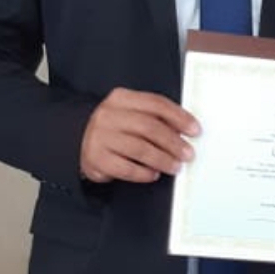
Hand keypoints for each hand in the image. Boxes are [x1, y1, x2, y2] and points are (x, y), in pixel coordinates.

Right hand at [80, 89, 198, 184]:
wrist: (80, 141)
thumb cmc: (114, 129)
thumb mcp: (130, 114)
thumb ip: (153, 117)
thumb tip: (184, 131)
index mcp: (120, 98)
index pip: (155, 104)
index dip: (179, 116)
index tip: (195, 130)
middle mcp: (108, 115)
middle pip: (148, 127)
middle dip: (173, 142)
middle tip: (188, 154)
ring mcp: (100, 137)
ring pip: (139, 148)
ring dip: (162, 159)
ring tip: (175, 166)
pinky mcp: (96, 159)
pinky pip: (126, 168)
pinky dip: (144, 173)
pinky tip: (154, 174)